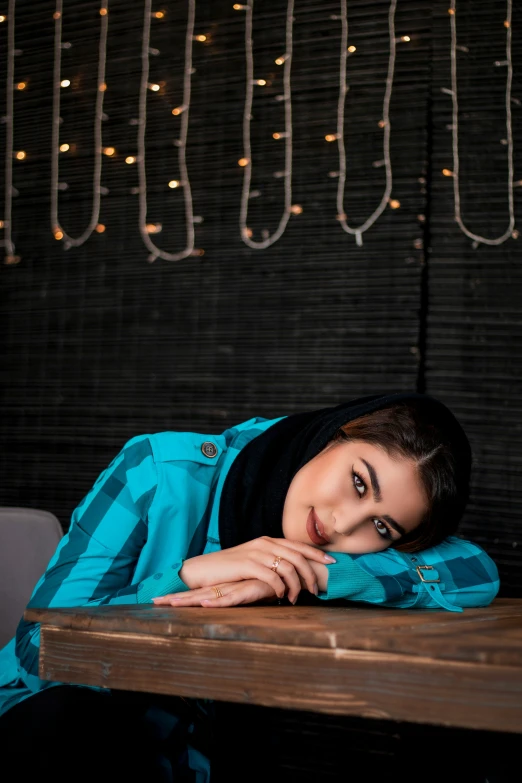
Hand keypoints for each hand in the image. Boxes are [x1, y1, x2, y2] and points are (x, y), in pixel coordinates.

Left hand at [153, 579, 276, 607]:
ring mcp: (236, 586)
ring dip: (187, 600)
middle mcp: (227, 585)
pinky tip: (203, 604)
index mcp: (226, 586)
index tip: (159, 600)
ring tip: (167, 604)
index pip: (198, 591)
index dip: (180, 596)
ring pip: (208, 595)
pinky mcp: (248, 589)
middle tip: (152, 601)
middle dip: (175, 598)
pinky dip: (216, 602)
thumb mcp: (254, 592)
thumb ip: (243, 595)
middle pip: (196, 593)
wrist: (292, 571)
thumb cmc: (274, 582)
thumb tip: (231, 601)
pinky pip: (230, 598)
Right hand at [179, 536, 335, 603]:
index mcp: (267, 541)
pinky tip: (281, 597)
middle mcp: (264, 544)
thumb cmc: (229, 570)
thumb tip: (290, 575)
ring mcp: (256, 553)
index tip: (332, 562)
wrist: (202, 570)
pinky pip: (272, 576)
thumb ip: (270, 563)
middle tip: (317, 589)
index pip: (298, 545)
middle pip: (297, 555)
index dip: (316, 553)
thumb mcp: (253, 562)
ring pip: (287, 567)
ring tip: (296, 598)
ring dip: (296, 585)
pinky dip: (280, 587)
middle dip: (311, 573)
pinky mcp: (247, 565)